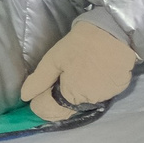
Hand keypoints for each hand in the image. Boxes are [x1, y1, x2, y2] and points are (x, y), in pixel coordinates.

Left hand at [21, 21, 137, 122]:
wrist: (116, 31)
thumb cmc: (81, 44)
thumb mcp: (54, 58)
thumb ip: (39, 80)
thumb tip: (25, 97)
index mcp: (70, 97)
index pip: (47, 111)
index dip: (39, 100)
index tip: (42, 85)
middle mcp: (88, 103)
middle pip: (64, 109)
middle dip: (57, 96)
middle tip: (61, 73)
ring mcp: (105, 97)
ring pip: (81, 101)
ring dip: (76, 92)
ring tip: (78, 68)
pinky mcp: (118, 89)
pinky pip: (98, 94)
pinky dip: (92, 86)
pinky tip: (92, 70)